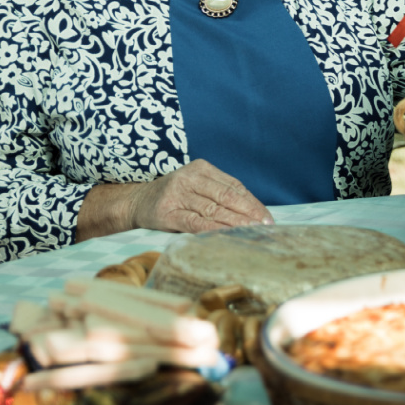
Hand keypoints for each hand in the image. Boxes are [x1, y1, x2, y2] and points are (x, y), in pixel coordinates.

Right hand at [126, 160, 273, 232]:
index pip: (234, 186)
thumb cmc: (176, 195)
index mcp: (202, 168)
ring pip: (213, 209)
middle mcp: (190, 178)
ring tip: (250, 231)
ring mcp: (178, 194)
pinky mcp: (168, 212)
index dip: (253, 202)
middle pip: (226, 196)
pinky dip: (212, 229)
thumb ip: (221, 194)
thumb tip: (255, 213)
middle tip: (264, 225)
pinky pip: (194, 222)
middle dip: (248, 212)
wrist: (137, 201)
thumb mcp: (198, 186)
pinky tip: (225, 235)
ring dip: (234, 222)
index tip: (267, 217)